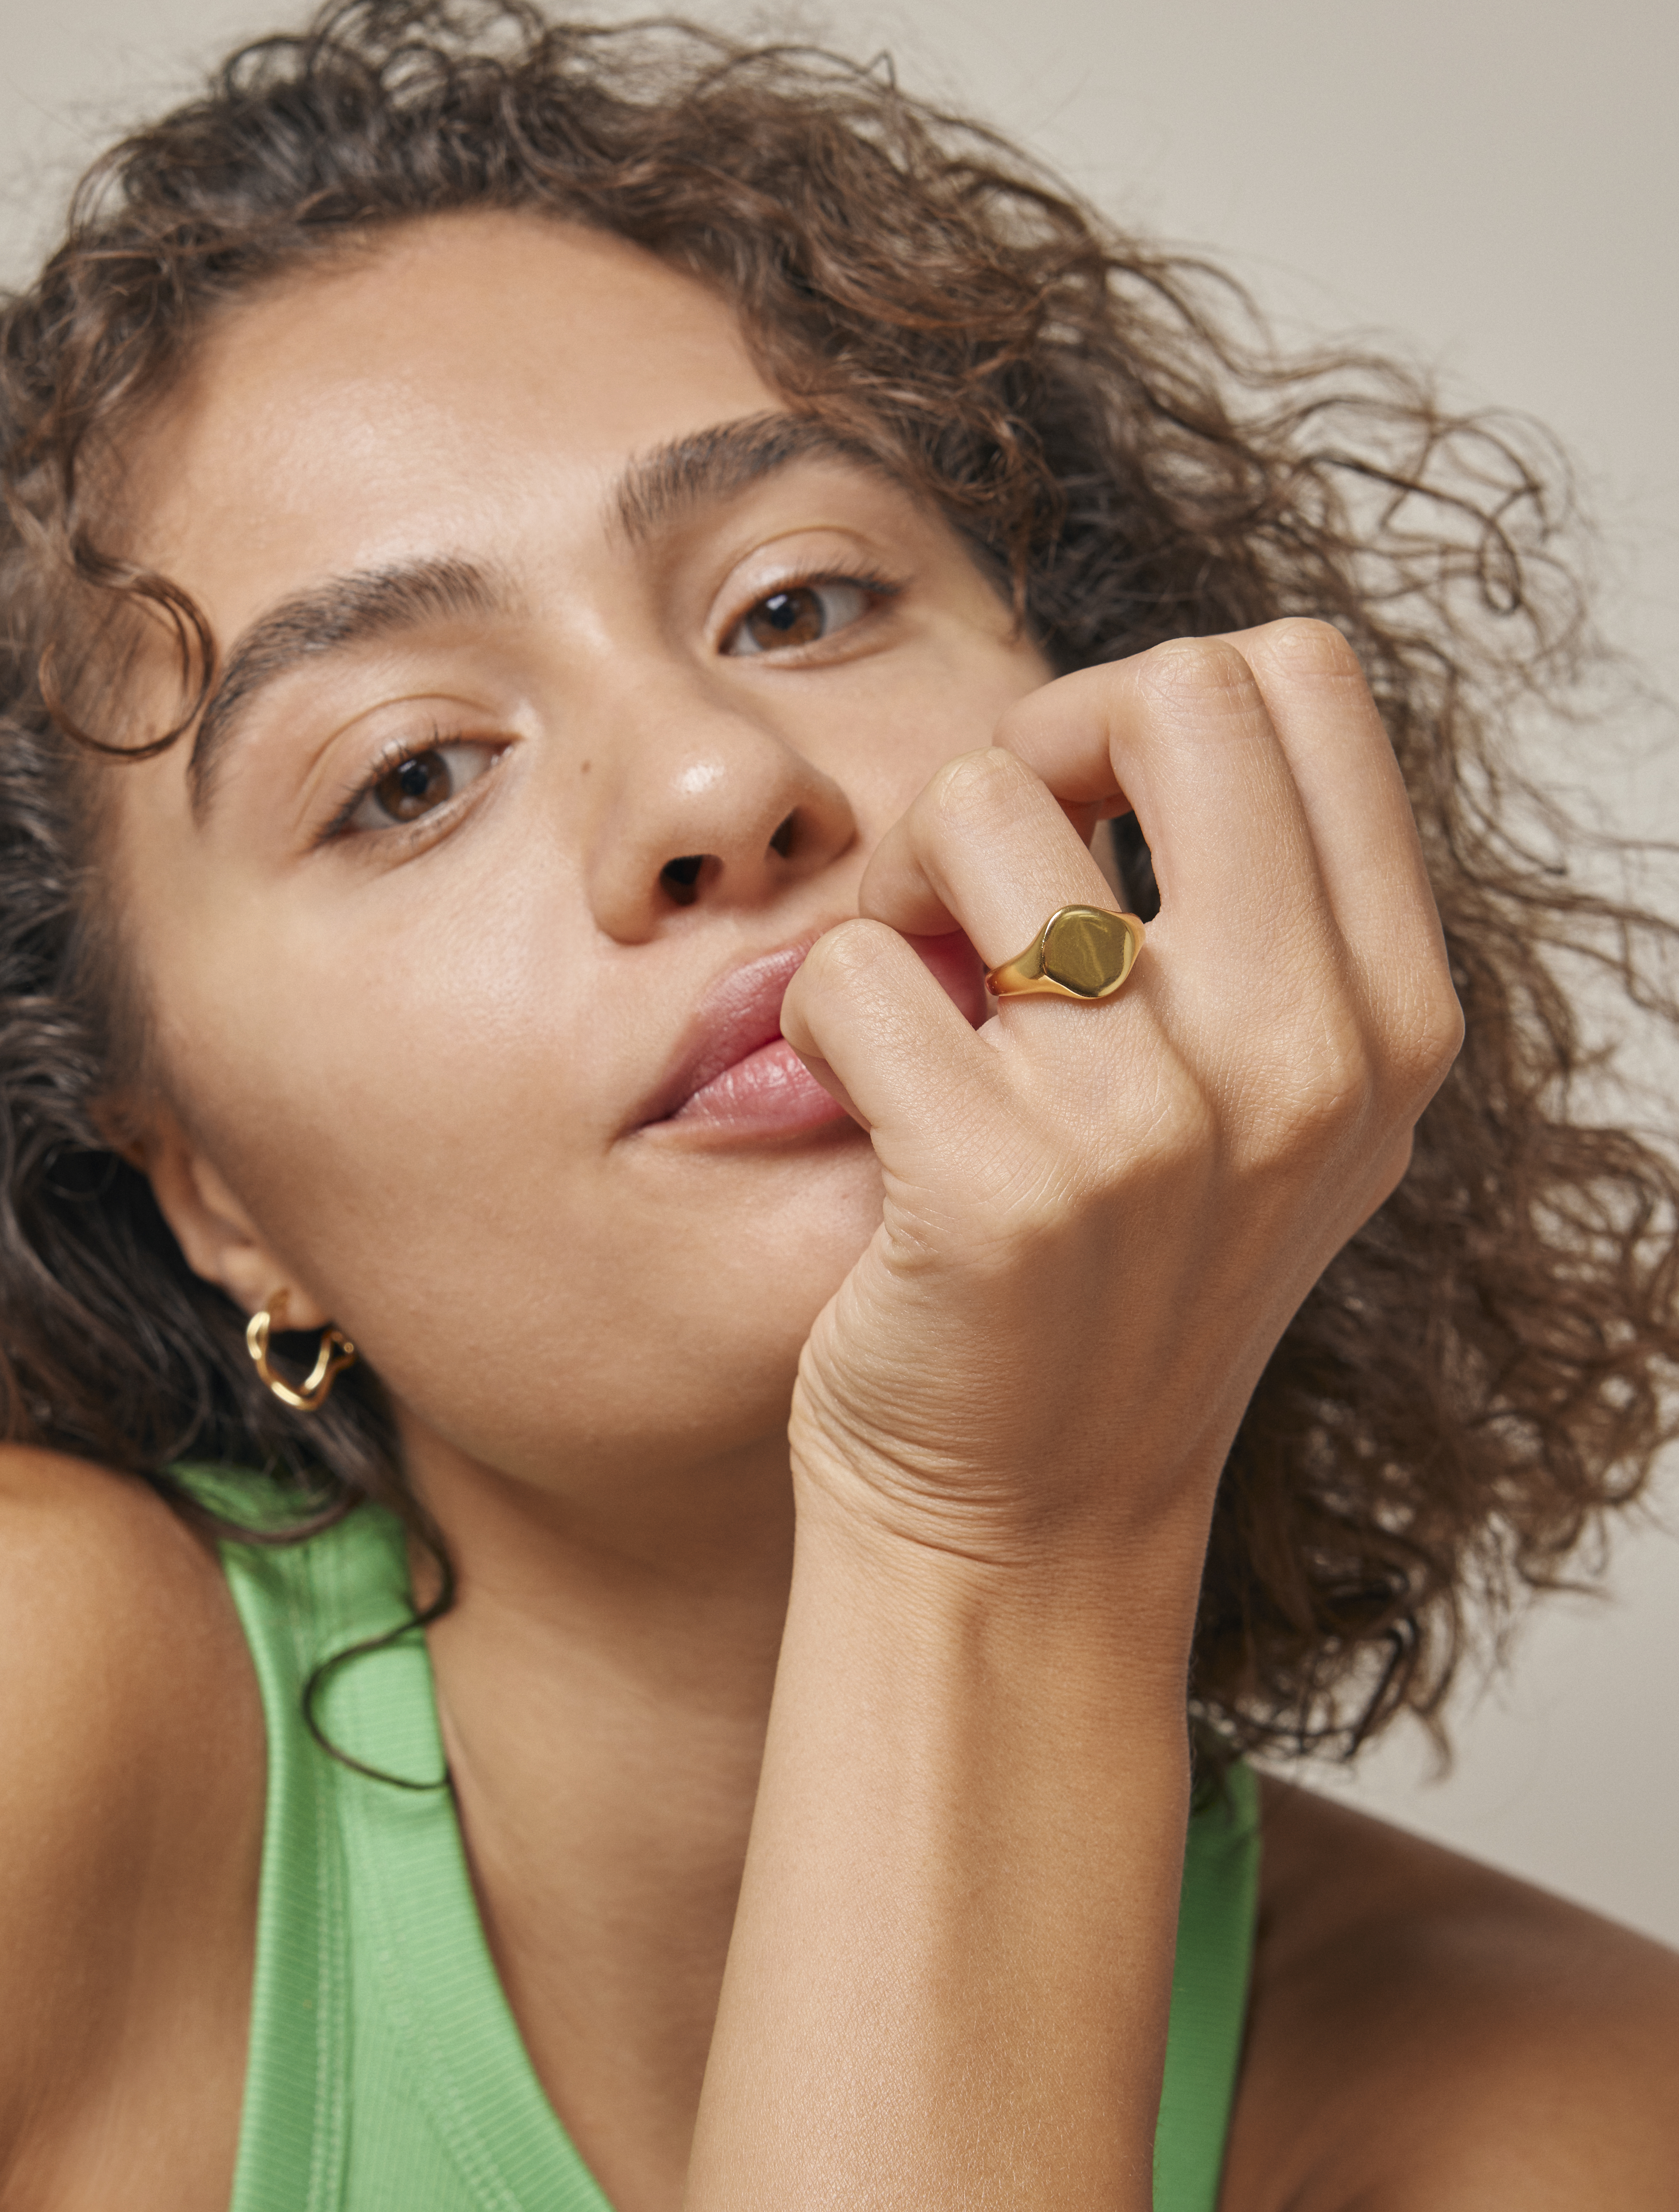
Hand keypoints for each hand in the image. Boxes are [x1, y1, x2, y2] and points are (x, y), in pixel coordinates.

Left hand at [779, 621, 1462, 1580]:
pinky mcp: (1002, 1191)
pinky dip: (823, 1011)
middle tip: (969, 872)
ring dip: (901, 877)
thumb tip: (1163, 710)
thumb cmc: (1118, 1291)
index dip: (1150, 703)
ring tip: (905, 989)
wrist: (1029, 1524)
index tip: (1082, 809)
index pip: (1301, 687)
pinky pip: (856, 966)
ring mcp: (1159, 1129)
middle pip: (1175, 695)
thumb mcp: (1277, 1111)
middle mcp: (1305, 1062)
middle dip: (1033, 742)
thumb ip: (1270, 923)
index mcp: (1387, 1020)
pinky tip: (855, 1092)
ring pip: (982, 810)